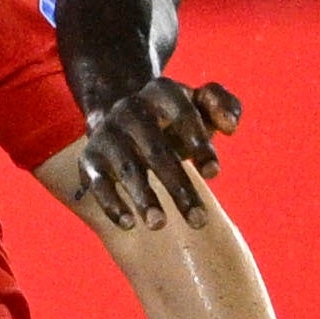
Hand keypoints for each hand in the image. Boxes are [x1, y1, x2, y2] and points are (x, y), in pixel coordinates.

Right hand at [81, 76, 243, 228]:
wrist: (125, 119)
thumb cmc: (177, 120)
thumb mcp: (202, 106)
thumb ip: (225, 106)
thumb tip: (229, 127)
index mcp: (162, 93)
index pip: (183, 114)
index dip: (199, 142)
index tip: (214, 173)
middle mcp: (130, 109)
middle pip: (156, 150)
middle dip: (178, 186)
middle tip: (199, 221)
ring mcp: (108, 134)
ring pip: (126, 168)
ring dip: (143, 197)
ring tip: (160, 225)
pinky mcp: (90, 159)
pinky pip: (97, 183)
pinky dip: (111, 203)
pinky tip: (129, 224)